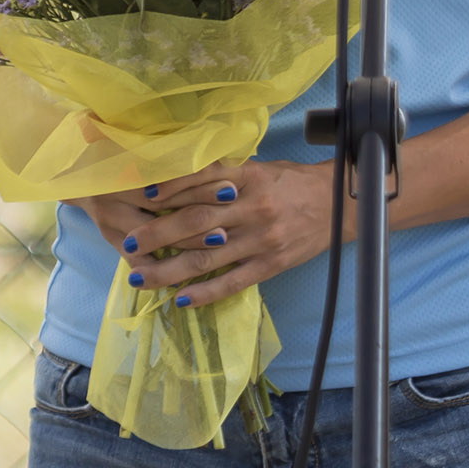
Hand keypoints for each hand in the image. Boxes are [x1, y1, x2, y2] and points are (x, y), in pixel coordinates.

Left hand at [74, 157, 337, 309]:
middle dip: (158, 235)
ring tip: (141, 278)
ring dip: (170, 270)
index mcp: (248, 178)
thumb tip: (178, 177)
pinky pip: (233, 282)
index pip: (201, 183)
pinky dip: (206, 292)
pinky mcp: (271, 265)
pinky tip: (182, 300)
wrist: (339, 204)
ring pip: (208, 258)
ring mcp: (261, 240)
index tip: (141, 200)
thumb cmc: (292, 182)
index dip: (169, 192)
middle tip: (129, 243)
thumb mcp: (259, 168)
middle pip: (196, 223)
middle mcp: (252, 209)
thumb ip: (224, 173)